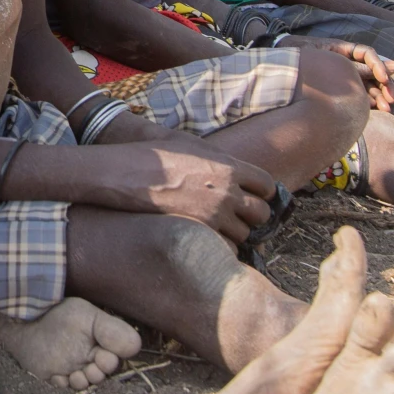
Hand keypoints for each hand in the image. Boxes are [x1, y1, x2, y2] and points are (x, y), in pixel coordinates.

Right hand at [86, 139, 277, 240]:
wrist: (127, 174)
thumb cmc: (155, 155)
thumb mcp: (192, 145)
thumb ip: (217, 159)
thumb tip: (231, 167)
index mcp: (228, 167)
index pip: (266, 184)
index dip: (262, 192)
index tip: (255, 196)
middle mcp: (227, 192)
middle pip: (262, 213)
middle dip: (254, 216)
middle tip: (240, 216)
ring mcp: (214, 215)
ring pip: (244, 234)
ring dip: (236, 233)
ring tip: (219, 228)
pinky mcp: (200, 232)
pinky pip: (226, 248)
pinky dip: (221, 246)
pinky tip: (209, 239)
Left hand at [291, 38, 393, 109]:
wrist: (281, 71)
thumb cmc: (299, 59)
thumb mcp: (321, 58)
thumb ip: (345, 64)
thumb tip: (370, 67)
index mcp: (343, 51)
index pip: (367, 54)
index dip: (378, 64)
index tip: (384, 77)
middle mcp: (347, 63)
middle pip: (372, 72)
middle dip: (385, 85)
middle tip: (392, 99)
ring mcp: (346, 78)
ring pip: (369, 85)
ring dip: (380, 95)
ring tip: (387, 107)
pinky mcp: (342, 92)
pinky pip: (359, 95)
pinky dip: (368, 101)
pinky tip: (376, 108)